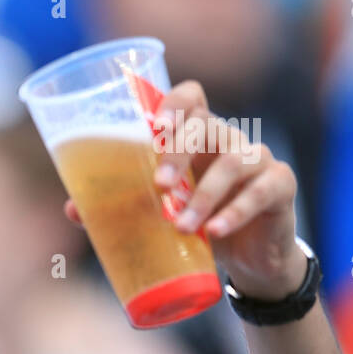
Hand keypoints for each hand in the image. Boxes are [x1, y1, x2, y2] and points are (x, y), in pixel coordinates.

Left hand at [63, 80, 307, 301]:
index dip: (173, 102)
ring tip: (182, 226)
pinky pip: (261, 191)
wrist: (249, 256)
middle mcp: (227, 139)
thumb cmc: (199, 220)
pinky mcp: (281, 185)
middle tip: (160, 186)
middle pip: (206, 125)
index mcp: (195, 135)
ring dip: (205, 195)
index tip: (153, 127)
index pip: (190, 97)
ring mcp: (257, 159)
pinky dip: (236, 212)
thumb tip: (72, 209)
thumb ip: (122, 204)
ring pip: (233, 162)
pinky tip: (216, 231)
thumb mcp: (162, 210)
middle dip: (179, 152)